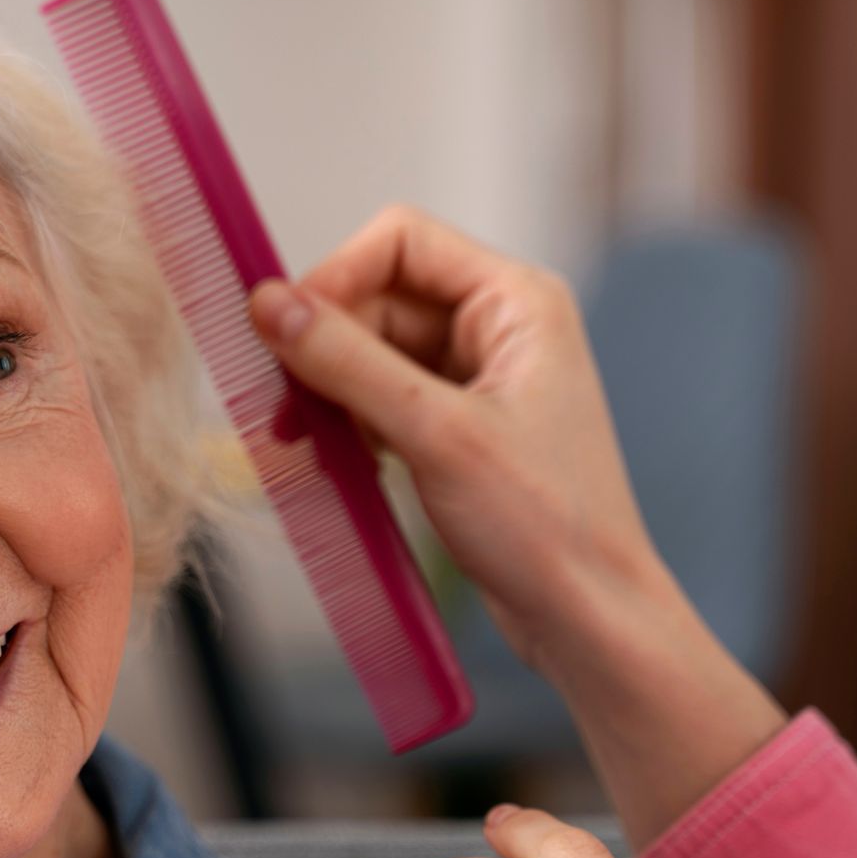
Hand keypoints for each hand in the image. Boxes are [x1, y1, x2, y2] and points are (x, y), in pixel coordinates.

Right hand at [247, 206, 786, 845]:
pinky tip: (337, 463)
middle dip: (324, 349)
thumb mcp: (434, 434)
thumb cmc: (543, 524)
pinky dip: (351, 425)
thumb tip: (268, 303)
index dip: (335, 276)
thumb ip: (347, 362)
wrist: (588, 616)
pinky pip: (383, 400)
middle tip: (281, 410)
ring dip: (330, 393)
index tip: (282, 331)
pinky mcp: (460, 427)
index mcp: (517, 301)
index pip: (401, 241)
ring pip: (373, 353)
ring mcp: (480, 378)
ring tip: (304, 446)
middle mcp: (500, 326)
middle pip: (379, 298)